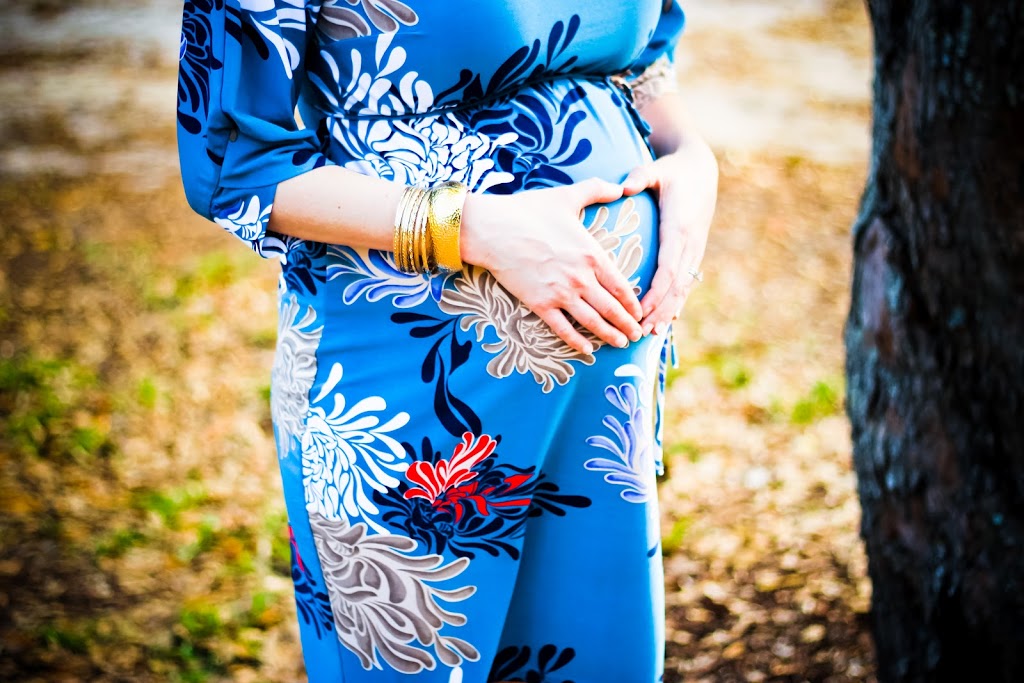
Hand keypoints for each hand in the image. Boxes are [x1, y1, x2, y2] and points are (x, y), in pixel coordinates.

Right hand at [460, 178, 643, 354]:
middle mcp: (580, 278)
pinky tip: (587, 351)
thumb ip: (596, 190)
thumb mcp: (567, 196)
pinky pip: (562, 329)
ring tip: (622, 344)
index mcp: (591, 255)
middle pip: (611, 308)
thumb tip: (619, 185)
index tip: (641, 312)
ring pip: (592, 322)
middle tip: (638, 334)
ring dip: (609, 335)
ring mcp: (560, 294)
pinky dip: (576, 342)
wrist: (493, 229)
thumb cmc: (528, 210)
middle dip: (627, 324)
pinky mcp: (540, 304)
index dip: (633, 303)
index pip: (621, 285)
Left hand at [621, 140, 717, 335]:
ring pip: (683, 287)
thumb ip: (640, 176)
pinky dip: (677, 302)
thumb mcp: (657, 169)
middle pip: (675, 286)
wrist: (702, 168)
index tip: (642, 309)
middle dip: (660, 310)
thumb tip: (623, 186)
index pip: (668, 267)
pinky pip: (686, 281)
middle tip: (642, 331)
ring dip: (668, 311)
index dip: (657, 292)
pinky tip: (668, 320)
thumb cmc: (673, 170)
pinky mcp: (694, 251)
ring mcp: (694, 249)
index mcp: (678, 227)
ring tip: (652, 333)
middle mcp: (689, 243)